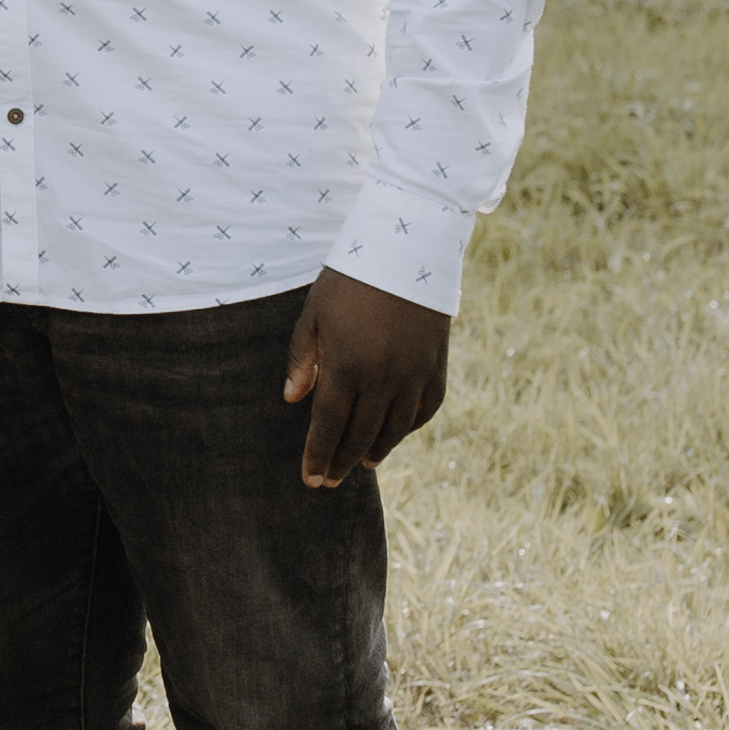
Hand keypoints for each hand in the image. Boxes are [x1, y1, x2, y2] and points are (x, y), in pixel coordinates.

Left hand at [282, 271, 451, 485]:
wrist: (406, 248)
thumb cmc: (350, 279)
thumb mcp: (314, 314)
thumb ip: (302, 360)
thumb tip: (292, 399)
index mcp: (346, 367)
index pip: (328, 426)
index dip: (318, 456)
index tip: (310, 478)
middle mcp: (382, 379)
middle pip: (360, 435)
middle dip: (341, 462)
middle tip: (329, 481)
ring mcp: (413, 375)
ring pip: (395, 430)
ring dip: (376, 451)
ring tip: (362, 464)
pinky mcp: (436, 365)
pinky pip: (425, 409)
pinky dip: (410, 427)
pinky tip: (396, 434)